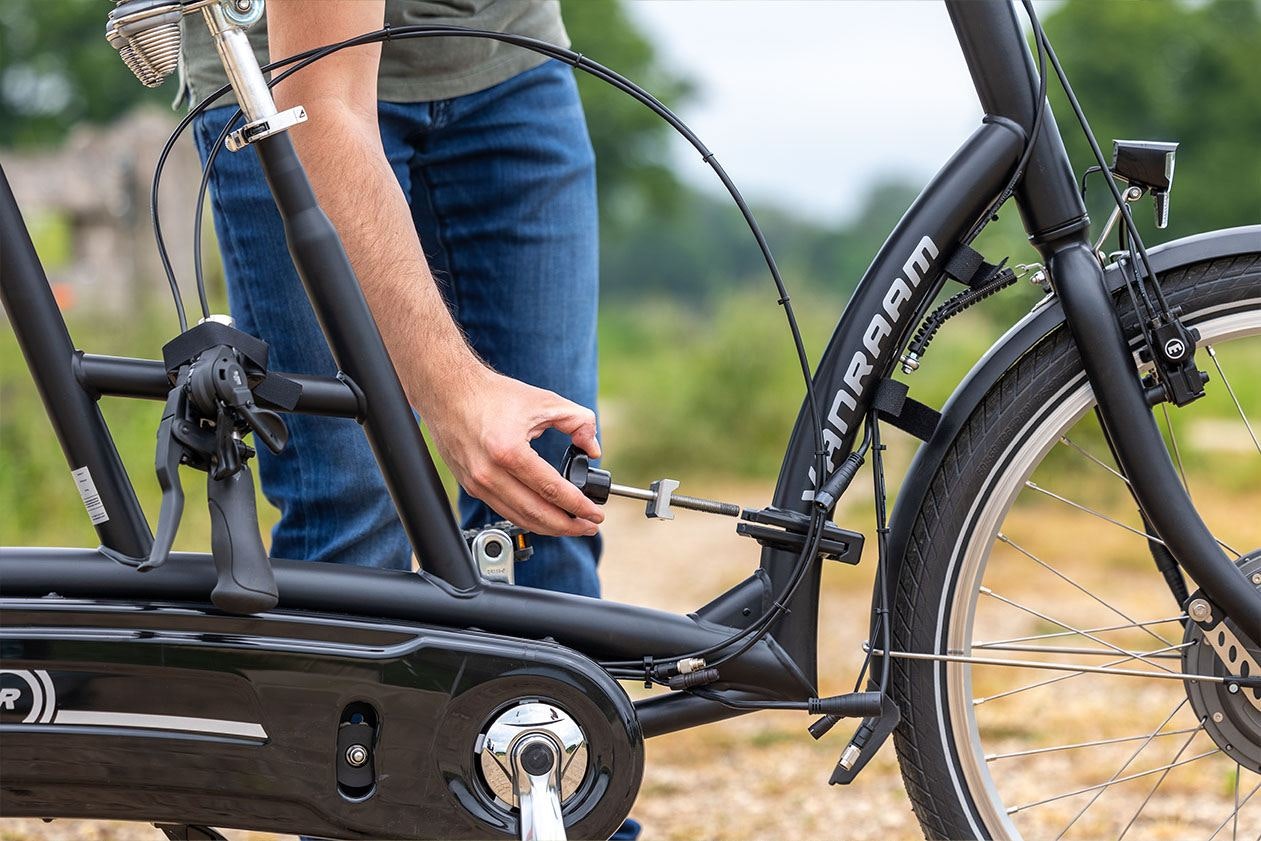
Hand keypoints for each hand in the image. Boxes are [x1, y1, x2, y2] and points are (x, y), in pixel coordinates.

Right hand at [423, 364, 604, 536]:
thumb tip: (593, 449)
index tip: (595, 513)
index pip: (552, 490)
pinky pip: (503, 510)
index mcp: (509, 451)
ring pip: (518, 518)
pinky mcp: (470, 485)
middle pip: (535, 513)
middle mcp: (489, 472)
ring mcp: (476, 482)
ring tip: (572, 526)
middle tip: (589, 527)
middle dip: (568, 525)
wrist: (448, 391)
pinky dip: (527, 517)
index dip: (578, 506)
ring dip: (548, 527)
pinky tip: (544, 515)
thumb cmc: (492, 394)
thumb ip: (578, 422)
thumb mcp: (544, 401)